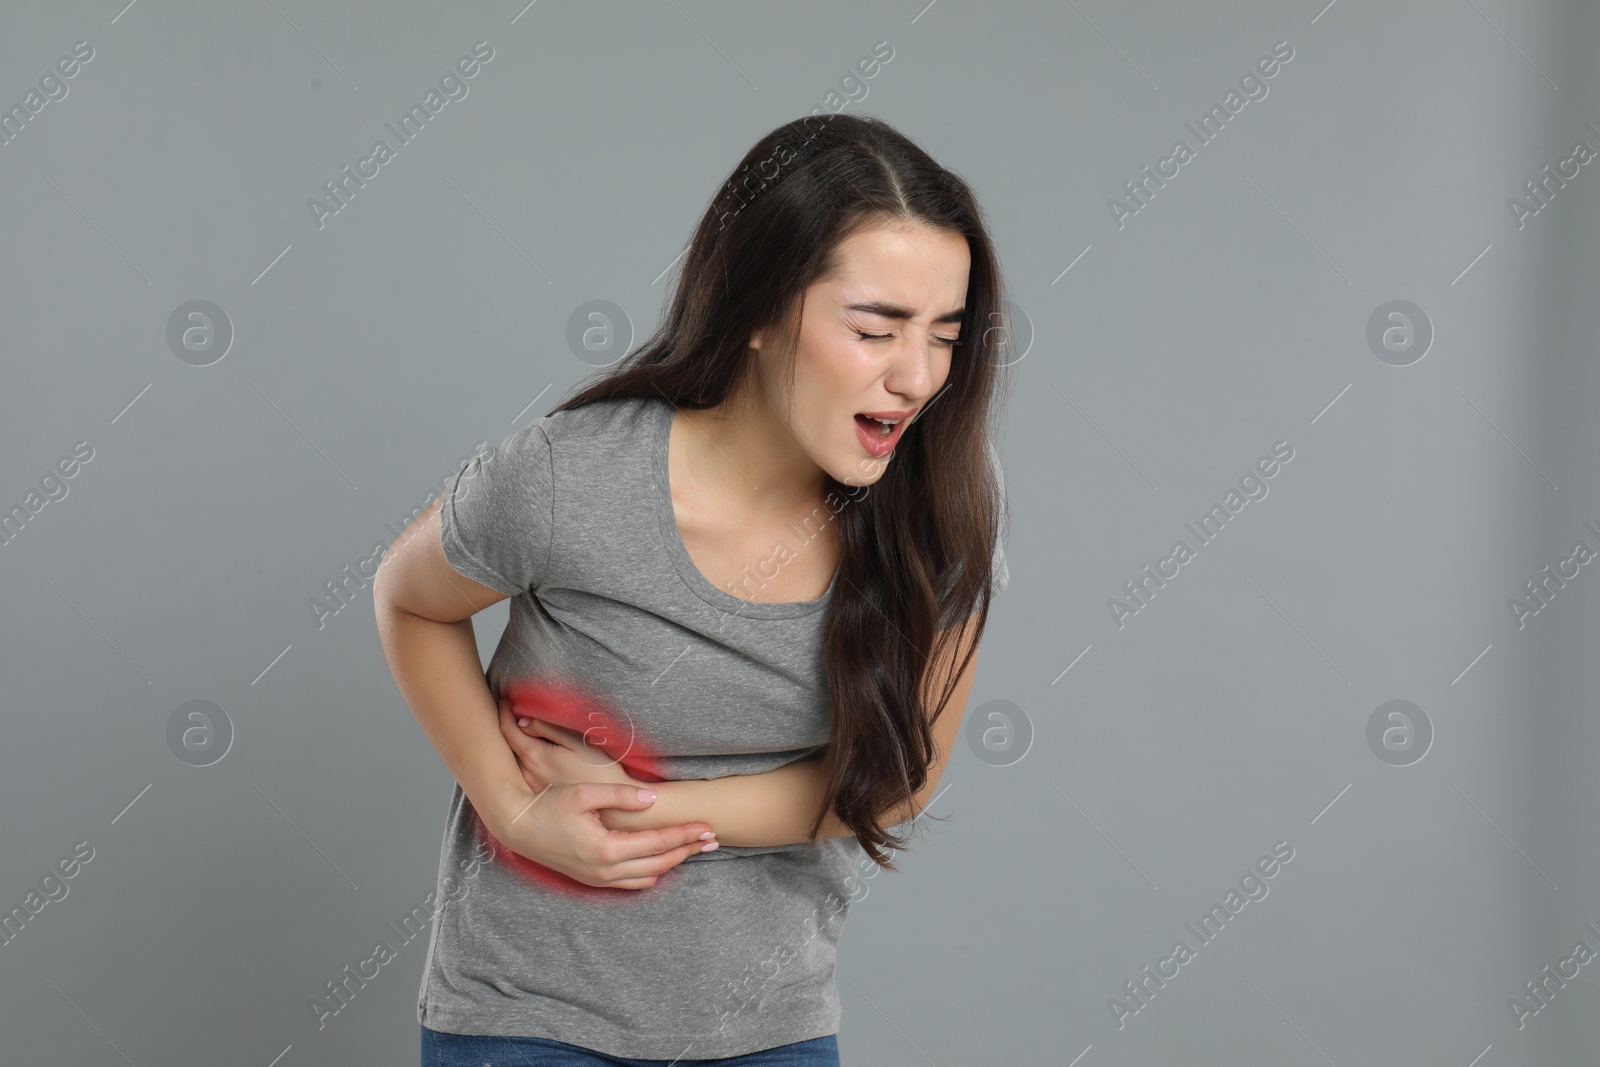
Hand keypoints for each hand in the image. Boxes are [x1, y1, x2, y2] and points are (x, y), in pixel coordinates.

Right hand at [487, 696, 715, 886]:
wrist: (517, 826)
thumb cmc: (548, 805)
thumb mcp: (585, 793)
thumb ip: (621, 796)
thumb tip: (653, 799)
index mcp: (606, 849)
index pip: (657, 843)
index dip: (685, 834)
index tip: (707, 827)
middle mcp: (605, 870)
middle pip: (660, 864)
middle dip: (688, 851)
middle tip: (712, 839)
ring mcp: (598, 878)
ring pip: (648, 877)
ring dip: (672, 863)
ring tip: (692, 848)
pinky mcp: (592, 879)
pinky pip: (631, 883)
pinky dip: (652, 872)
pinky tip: (661, 859)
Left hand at [496, 696, 645, 792]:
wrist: (612, 809)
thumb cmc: (601, 771)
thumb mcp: (577, 742)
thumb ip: (548, 730)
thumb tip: (523, 722)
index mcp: (535, 757)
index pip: (508, 731)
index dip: (504, 713)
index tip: (505, 701)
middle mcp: (527, 774)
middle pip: (509, 746)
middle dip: (507, 727)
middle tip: (509, 711)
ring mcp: (531, 787)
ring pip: (516, 760)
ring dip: (515, 744)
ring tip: (520, 729)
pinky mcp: (540, 796)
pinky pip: (524, 772)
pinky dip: (523, 759)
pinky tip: (534, 753)